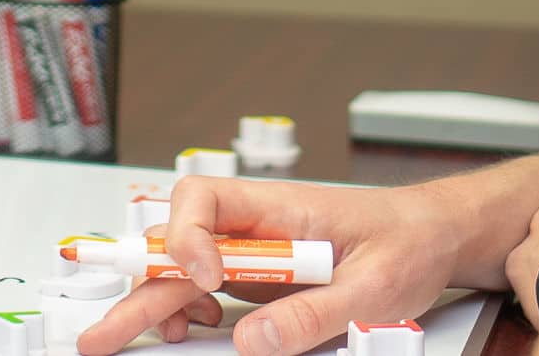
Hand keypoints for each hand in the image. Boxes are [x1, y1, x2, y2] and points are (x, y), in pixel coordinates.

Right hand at [77, 176, 462, 355]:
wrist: (433, 237)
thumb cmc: (408, 241)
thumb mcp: (375, 286)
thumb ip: (314, 313)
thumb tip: (254, 341)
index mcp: (281, 208)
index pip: (206, 198)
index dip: (188, 235)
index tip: (204, 278)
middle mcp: (258, 225)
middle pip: (180, 245)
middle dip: (140, 286)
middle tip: (105, 332)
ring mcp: (256, 252)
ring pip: (185, 271)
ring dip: (155, 302)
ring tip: (128, 338)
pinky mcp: (262, 277)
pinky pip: (209, 290)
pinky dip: (188, 311)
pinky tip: (190, 330)